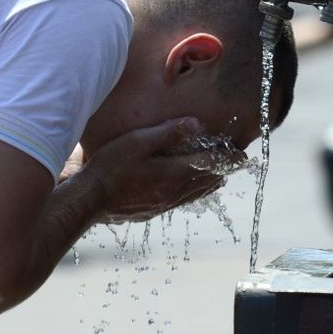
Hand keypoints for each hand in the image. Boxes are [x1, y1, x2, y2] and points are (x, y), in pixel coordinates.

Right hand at [82, 117, 223, 221]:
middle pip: (209, 180)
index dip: (228, 157)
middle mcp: (174, 191)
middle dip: (225, 169)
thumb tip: (197, 124)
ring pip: (199, 192)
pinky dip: (197, 190)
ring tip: (222, 172)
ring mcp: (165, 203)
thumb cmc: (110, 165)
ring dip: (213, 181)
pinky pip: (185, 199)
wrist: (90, 198)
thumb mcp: (138, 141)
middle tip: (237, 159)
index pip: (212, 164)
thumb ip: (168, 132)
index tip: (243, 152)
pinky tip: (195, 186)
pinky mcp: (155, 209)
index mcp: (173, 173)